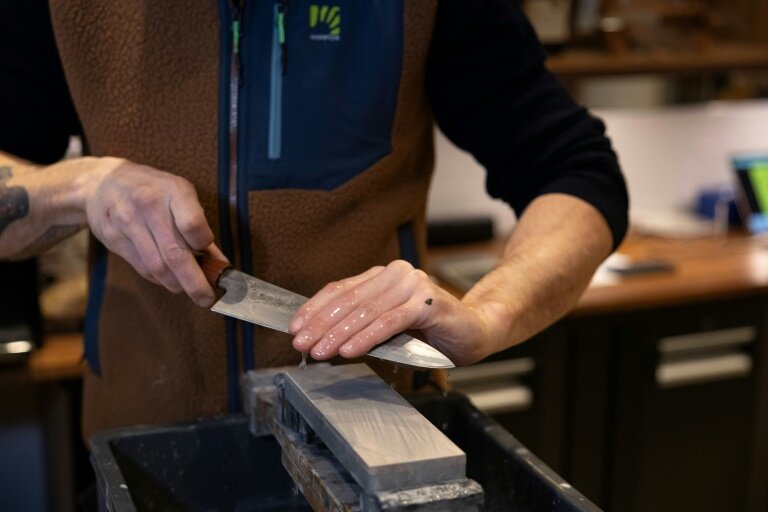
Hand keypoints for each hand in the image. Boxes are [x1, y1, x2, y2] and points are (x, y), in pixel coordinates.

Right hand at [83, 157, 225, 306]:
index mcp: (173, 190)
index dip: (204, 246)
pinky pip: (141, 268)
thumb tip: (220, 265)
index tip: (213, 258)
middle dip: (194, 282)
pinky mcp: (113, 238)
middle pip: (175, 253)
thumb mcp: (181, 196)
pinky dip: (159, 279)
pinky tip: (168, 278)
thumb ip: (200, 228)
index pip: (193, 225)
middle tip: (206, 298)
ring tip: (188, 289)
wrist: (103, 183)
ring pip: (157, 266)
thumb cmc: (153, 190)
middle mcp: (149, 204)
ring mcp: (128, 221)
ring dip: (176, 284)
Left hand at [289, 260, 498, 365]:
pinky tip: (350, 350)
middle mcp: (397, 274)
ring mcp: (414, 286)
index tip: (296, 326)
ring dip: (339, 333)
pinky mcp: (427, 303)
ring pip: (367, 311)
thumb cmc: (429, 333)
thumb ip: (362, 323)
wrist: (474, 332)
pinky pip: (390, 322)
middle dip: (321, 323)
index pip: (341, 289)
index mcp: (383, 276)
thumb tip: (322, 336)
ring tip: (320, 351)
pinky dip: (367, 337)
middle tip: (301, 342)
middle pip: (350, 299)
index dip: (315, 308)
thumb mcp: (387, 326)